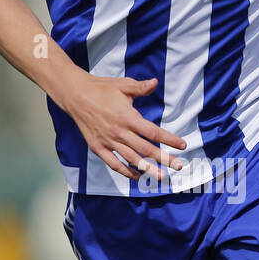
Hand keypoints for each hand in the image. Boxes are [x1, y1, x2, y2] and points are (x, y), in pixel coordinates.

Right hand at [64, 75, 185, 181]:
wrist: (75, 95)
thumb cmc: (102, 89)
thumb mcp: (123, 85)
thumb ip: (140, 87)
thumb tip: (155, 82)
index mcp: (127, 116)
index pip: (153, 132)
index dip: (169, 139)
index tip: (182, 145)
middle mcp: (119, 131)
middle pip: (145, 149)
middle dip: (164, 158)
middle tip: (179, 166)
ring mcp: (107, 141)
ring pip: (131, 159)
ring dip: (147, 169)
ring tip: (161, 176)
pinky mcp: (97, 147)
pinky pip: (113, 163)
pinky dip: (125, 171)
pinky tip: (137, 176)